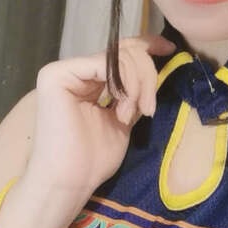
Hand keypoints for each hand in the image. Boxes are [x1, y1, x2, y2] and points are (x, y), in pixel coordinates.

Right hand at [22, 34, 176, 211]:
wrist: (70, 182)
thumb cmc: (94, 159)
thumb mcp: (123, 117)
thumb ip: (133, 92)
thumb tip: (154, 67)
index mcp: (85, 78)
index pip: (119, 52)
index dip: (146, 45)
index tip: (169, 49)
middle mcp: (73, 69)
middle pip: (122, 52)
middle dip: (146, 76)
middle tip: (149, 109)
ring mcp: (63, 70)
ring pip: (118, 57)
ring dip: (137, 85)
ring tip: (132, 115)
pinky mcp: (57, 75)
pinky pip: (105, 65)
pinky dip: (125, 84)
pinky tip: (123, 110)